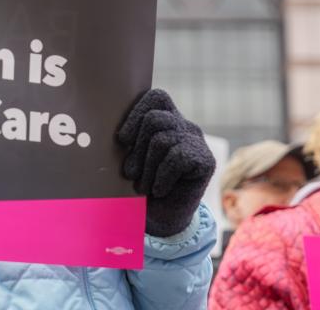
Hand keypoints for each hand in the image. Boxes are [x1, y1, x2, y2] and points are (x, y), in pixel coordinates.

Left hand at [117, 89, 214, 236]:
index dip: (136, 113)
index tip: (122, 140)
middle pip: (154, 120)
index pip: (157, 97)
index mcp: (166, 120)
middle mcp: (184, 126)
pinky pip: (176, 158)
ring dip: (147, 168)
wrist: (161, 220)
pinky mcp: (206, 160)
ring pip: (162, 140)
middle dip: (137, 149)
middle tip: (130, 173)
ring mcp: (197, 142)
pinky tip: (159, 190)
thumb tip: (113, 127)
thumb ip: (129, 139)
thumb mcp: (130, 158)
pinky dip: (162, 177)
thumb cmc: (140, 186)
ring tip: (144, 186)